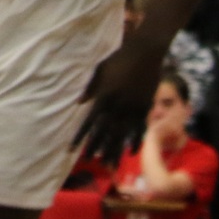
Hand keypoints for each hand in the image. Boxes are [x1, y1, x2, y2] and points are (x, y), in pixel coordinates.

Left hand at [73, 43, 162, 163]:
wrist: (145, 53)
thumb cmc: (119, 58)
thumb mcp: (100, 70)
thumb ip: (90, 88)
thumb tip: (79, 103)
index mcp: (104, 96)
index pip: (89, 122)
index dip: (81, 136)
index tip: (73, 149)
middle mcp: (118, 106)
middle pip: (104, 132)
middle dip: (96, 147)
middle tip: (89, 161)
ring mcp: (133, 108)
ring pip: (121, 134)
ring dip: (114, 150)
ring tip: (108, 165)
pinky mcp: (146, 108)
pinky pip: (140, 129)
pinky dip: (135, 142)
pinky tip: (130, 153)